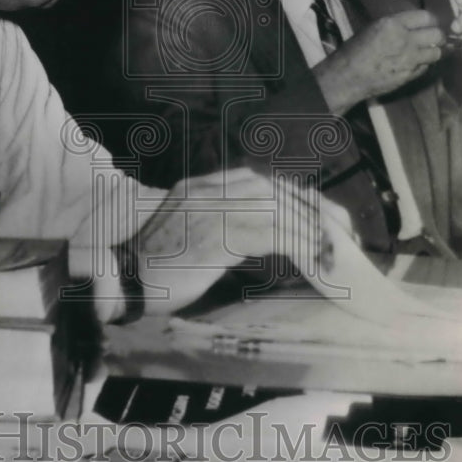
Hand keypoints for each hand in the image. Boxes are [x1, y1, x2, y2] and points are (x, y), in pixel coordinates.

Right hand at [135, 168, 320, 312]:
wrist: (122, 280)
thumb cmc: (155, 266)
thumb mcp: (189, 232)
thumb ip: (218, 221)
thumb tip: (261, 233)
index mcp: (199, 187)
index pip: (259, 181)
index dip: (294, 196)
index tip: (319, 214)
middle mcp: (206, 191)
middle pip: (273, 189)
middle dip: (312, 209)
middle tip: (339, 231)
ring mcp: (210, 211)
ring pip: (275, 208)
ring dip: (309, 227)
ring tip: (331, 247)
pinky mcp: (215, 237)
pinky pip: (269, 235)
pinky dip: (297, 244)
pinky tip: (312, 257)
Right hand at [314, 10, 444, 113]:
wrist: (346, 77)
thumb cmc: (355, 51)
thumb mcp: (373, 28)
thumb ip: (396, 25)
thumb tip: (415, 25)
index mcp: (393, 24)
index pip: (427, 16)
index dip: (431, 20)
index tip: (429, 24)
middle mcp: (405, 40)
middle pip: (437, 35)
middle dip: (437, 36)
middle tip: (432, 39)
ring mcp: (409, 59)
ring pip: (436, 53)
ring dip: (433, 52)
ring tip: (425, 52)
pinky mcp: (409, 75)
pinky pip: (426, 67)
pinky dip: (423, 65)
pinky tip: (414, 64)